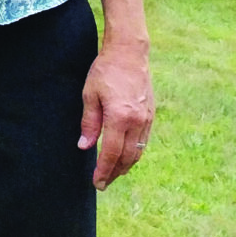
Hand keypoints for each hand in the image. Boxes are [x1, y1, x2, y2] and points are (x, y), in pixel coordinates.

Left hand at [79, 36, 153, 188]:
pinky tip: (125, 156)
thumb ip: (89, 122)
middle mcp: (136, 122)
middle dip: (115, 173)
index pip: (111, 153)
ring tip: (113, 173)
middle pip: (127, 157)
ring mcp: (146, 119)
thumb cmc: (105, 71)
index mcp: (120, 117)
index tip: (97, 182)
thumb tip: (84, 146)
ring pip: (138, 152)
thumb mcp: (90, 95)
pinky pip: (143, 141)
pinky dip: (134, 153)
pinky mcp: (151, 114)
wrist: (129, 53)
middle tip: (103, 183)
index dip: (104, 171)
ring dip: (126, 166)